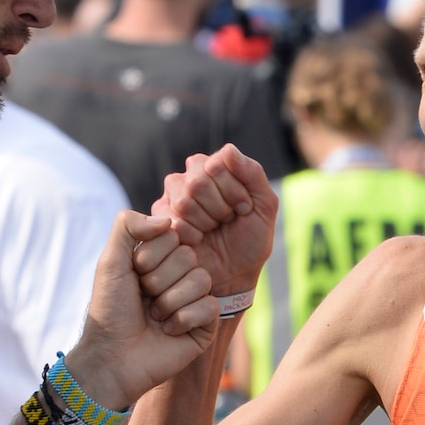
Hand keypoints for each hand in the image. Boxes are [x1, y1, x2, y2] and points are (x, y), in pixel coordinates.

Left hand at [66, 212, 217, 407]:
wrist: (112, 356)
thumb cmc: (109, 310)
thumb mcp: (110, 261)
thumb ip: (127, 225)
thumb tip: (167, 221)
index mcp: (161, 258)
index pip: (173, 236)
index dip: (150, 256)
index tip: (134, 274)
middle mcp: (180, 276)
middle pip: (188, 257)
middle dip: (159, 281)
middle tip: (144, 299)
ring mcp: (195, 300)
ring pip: (201, 280)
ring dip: (170, 302)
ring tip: (155, 317)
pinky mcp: (206, 325)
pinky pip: (210, 306)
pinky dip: (184, 319)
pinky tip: (169, 331)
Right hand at [154, 145, 276, 295]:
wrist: (234, 275)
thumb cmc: (250, 239)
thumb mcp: (264, 205)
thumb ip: (252, 173)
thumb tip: (228, 149)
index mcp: (215, 168)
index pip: (218, 163)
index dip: (235, 190)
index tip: (244, 208)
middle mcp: (190, 178)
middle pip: (198, 181)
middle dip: (221, 207)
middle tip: (227, 220)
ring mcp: (171, 198)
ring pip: (184, 200)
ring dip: (207, 222)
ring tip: (213, 230)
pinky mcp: (160, 220)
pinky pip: (173, 221)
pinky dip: (193, 235)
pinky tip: (199, 240)